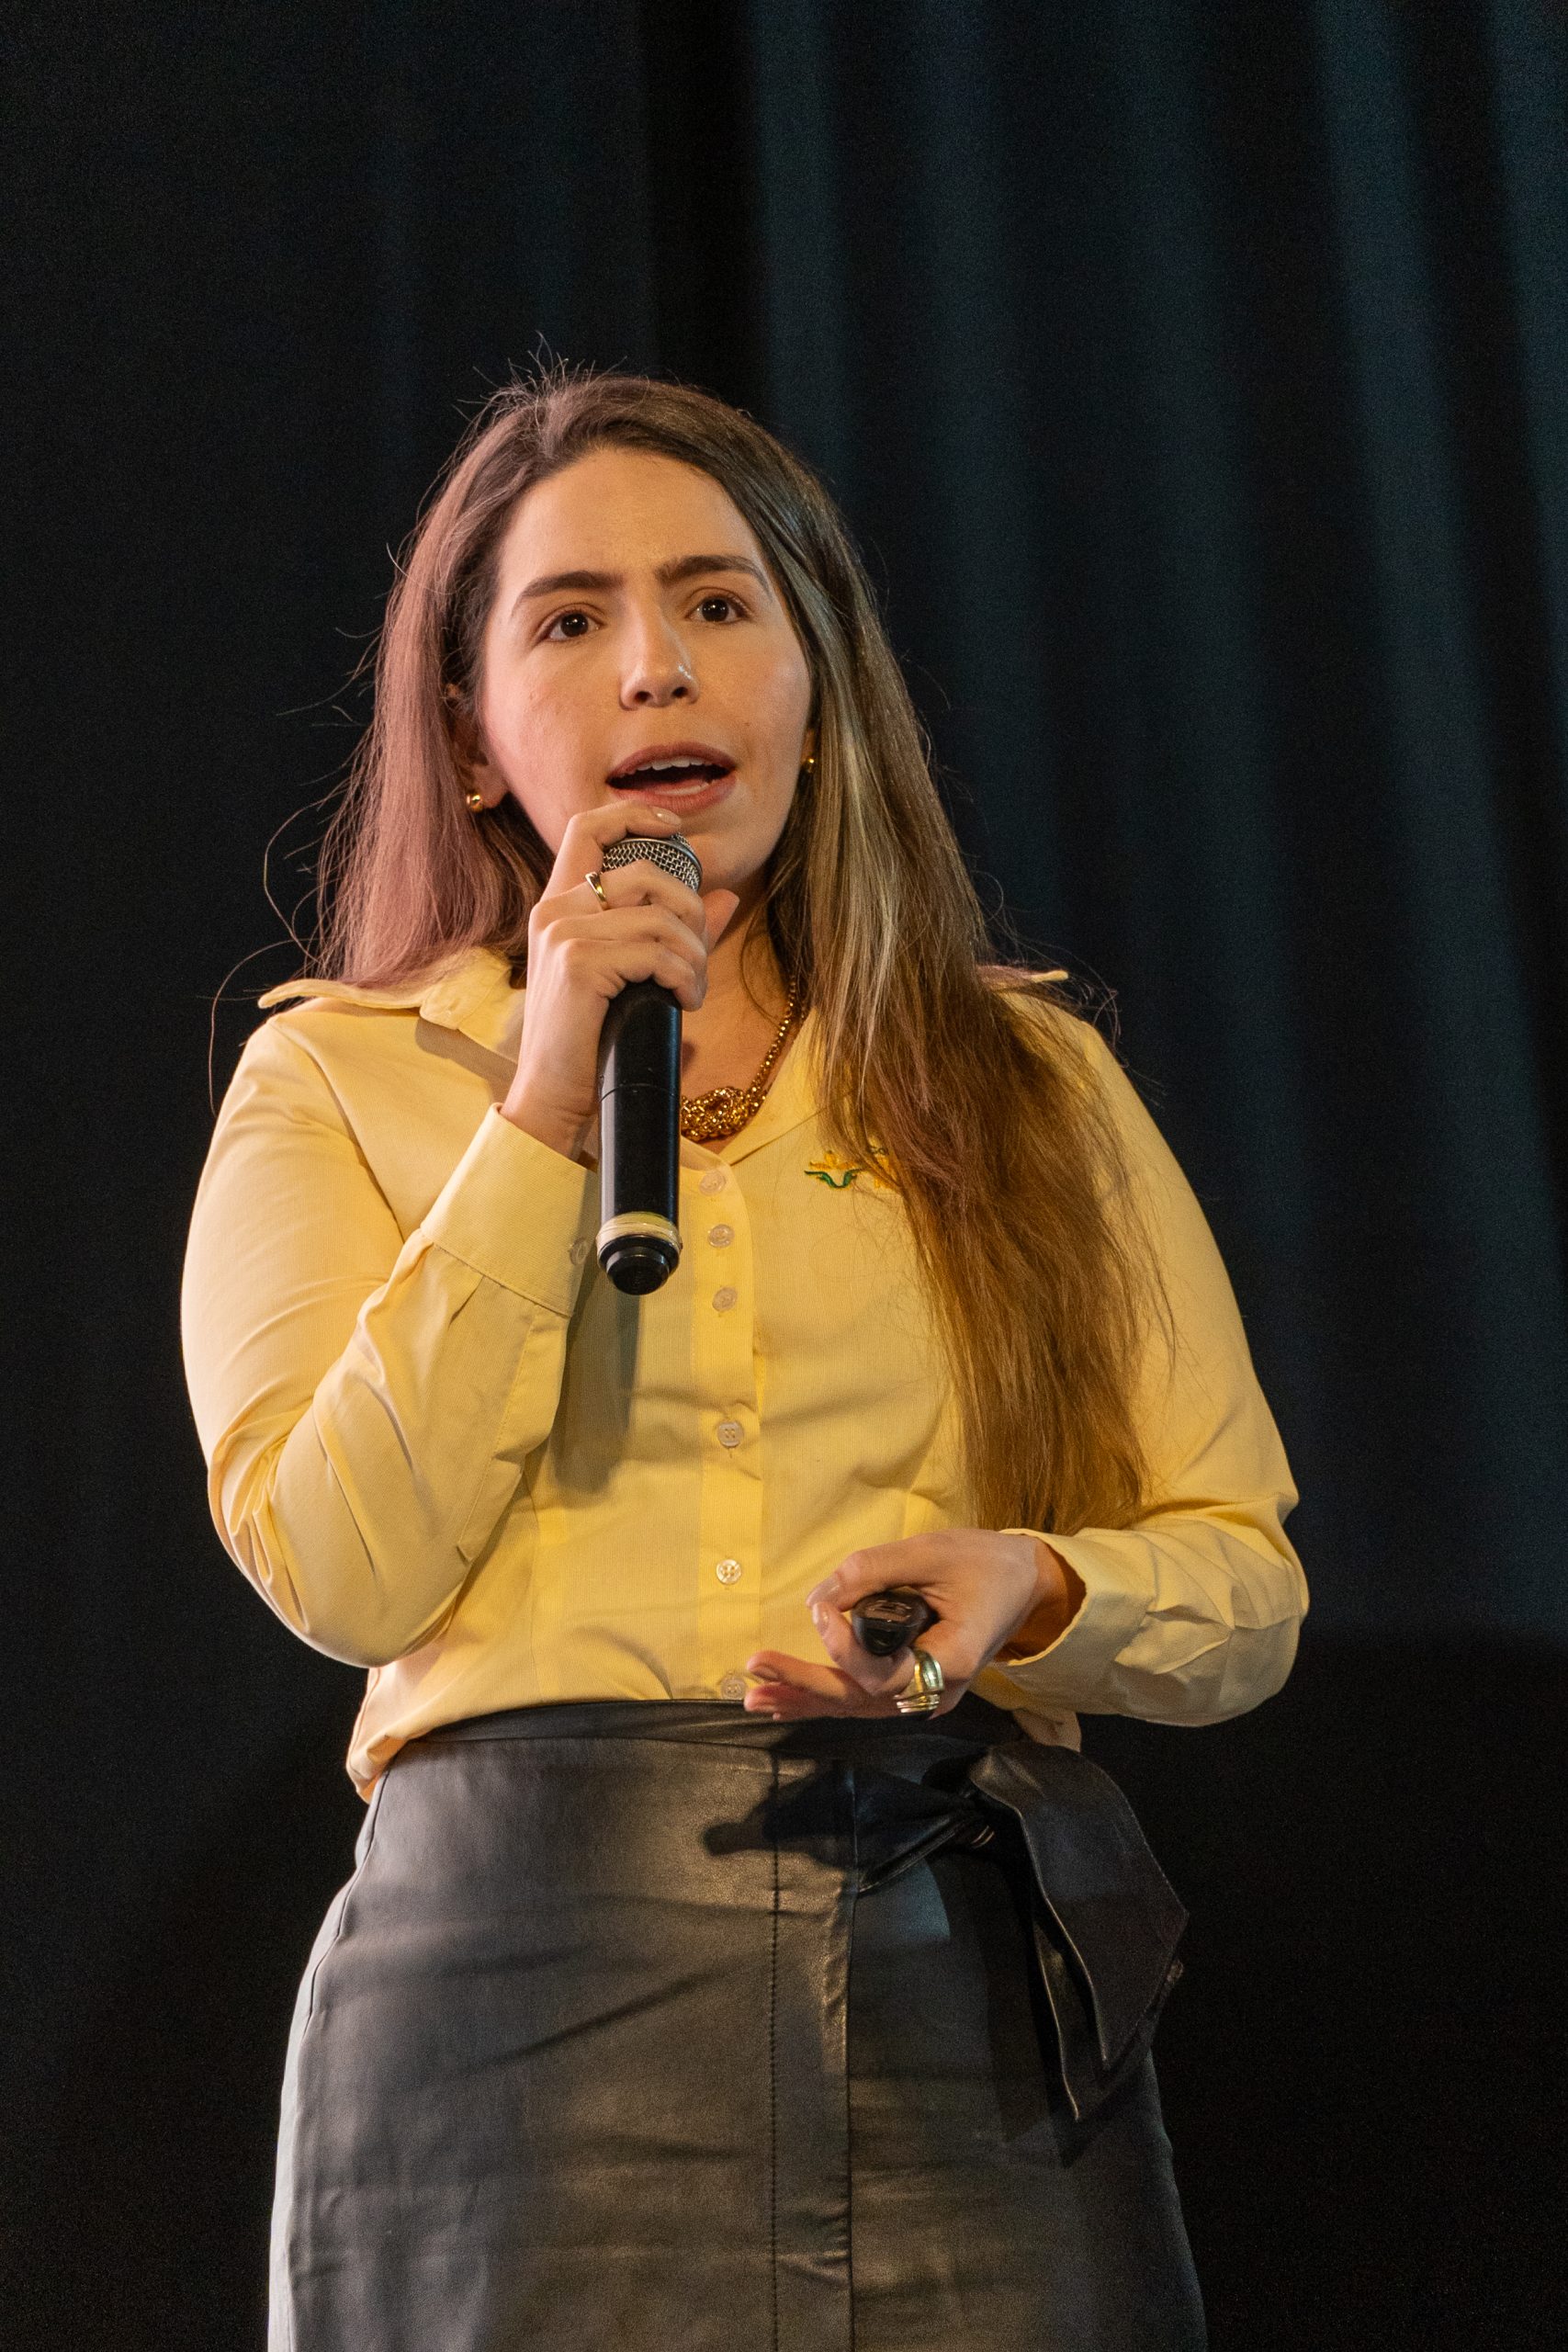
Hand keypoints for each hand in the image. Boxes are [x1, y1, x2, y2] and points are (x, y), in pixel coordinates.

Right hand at [501, 803, 739, 1159]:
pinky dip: (683, 977)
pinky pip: (656, 952)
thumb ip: (674, 932)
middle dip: (690, 910)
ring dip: (693, 955)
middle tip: (700, 956)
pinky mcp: (578, 963)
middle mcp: (554, 910)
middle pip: (645, 872)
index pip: (587, 827)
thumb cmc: (592, 1040)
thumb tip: (726, 895)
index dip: (634, 814)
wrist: (553, 1095)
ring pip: (659, 917)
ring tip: (691, 989)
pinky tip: (682, 1003)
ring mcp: (563, 933)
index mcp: (558, 906)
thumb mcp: (633, 976)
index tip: (676, 827)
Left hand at [743, 1529, 1083, 1719]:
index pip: (881, 1674)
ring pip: (858, 1706)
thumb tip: (818, 1600)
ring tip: (755, 1695)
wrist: (1026, 1584)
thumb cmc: (985, 1564)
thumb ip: (873, 1572)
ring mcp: (926, 1696)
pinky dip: (825, 1697)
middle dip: (804, 1685)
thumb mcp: (931, 1552)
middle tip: (755, 1671)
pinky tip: (785, 1701)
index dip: (842, 1646)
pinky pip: (865, 1699)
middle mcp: (936, 1691)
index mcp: (950, 1662)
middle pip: (861, 1699)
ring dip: (806, 1699)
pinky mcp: (915, 1687)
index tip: (823, 1606)